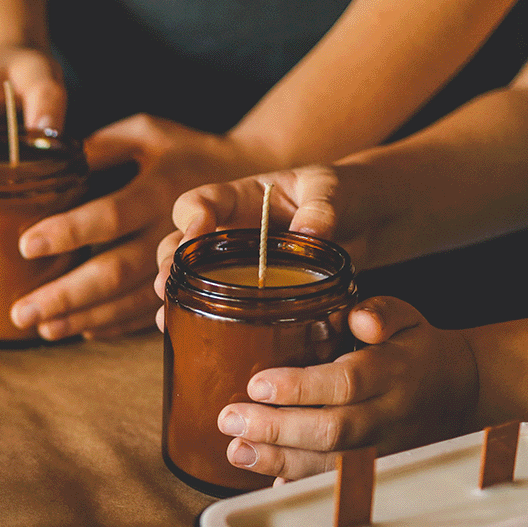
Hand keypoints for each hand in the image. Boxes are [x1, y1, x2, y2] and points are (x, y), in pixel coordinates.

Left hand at [10, 115, 251, 339]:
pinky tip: (82, 331)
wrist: (249, 176)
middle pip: (116, 271)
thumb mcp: (145, 133)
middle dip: (67, 295)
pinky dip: (115, 325)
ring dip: (85, 318)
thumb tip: (48, 164)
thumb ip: (100, 148)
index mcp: (161, 189)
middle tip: (21, 312)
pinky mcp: (188, 285)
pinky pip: (150, 313)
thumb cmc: (182, 150)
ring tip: (43, 328)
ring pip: (131, 301)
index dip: (68, 232)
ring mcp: (183, 265)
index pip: (110, 216)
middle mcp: (173, 232)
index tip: (26, 245)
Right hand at [152, 164, 375, 328]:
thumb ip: (322, 206)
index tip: (195, 233)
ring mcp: (233, 263)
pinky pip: (212, 303)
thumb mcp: (333, 190)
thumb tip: (310, 233)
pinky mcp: (247, 291)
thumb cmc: (343, 193)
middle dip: (168, 265)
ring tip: (166, 318)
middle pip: (179, 243)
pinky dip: (195, 319)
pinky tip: (187, 336)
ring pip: (186, 276)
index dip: (190, 216)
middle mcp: (227, 231)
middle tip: (165, 286)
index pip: (201, 201)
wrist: (362, 220)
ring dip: (173, 297)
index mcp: (241, 197)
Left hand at [211, 297, 479, 480]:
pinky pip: (336, 483)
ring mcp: (383, 448)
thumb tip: (354, 317)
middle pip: (332, 430)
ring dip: (279, 460)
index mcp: (392, 372)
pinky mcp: (375, 468)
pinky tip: (267, 475)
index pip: (346, 383)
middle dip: (276, 429)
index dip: (299, 388)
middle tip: (230, 419)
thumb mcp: (405, 317)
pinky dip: (300, 483)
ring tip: (237, 450)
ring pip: (330, 464)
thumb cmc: (415, 351)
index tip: (257, 385)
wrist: (460, 392)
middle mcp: (388, 415)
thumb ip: (379, 312)